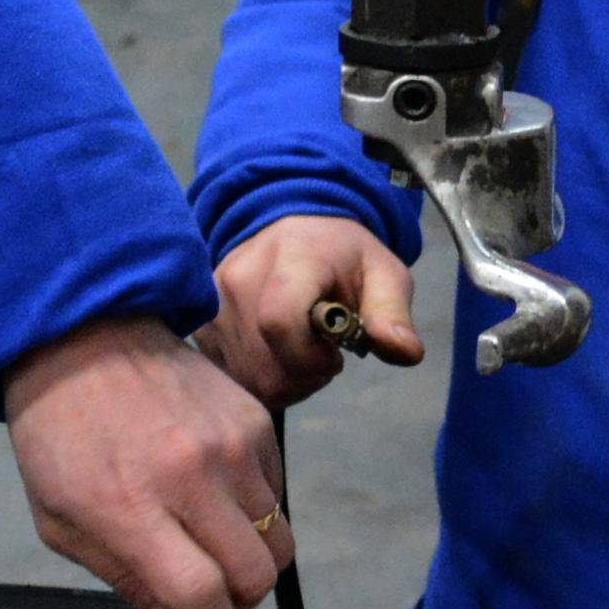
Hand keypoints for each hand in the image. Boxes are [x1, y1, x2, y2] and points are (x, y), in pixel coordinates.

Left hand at [1, 313, 287, 608]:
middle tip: (206, 594)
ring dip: (249, 557)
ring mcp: (232, 446)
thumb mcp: (62, 524)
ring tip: (209, 541)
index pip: (202, 600)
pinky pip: (277, 493)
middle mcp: (193, 478)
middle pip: (257, 578)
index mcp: (132, 509)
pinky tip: (212, 493)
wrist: (80, 334)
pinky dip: (253, 510)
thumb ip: (126, 580)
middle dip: (236, 603)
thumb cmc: (58, 435)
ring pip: (278, 540)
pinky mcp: (256, 420)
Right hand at [205, 213, 421, 408]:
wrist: (293, 228)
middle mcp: (240, 277)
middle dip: (304, 377)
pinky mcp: (203, 324)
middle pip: (266, 364)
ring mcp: (215, 303)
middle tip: (323, 355)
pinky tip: (277, 355)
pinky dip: (260, 376)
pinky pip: (231, 374)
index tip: (334, 355)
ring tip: (301, 353)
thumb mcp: (384, 275)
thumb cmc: (343, 256)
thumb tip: (406, 353)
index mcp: (291, 258)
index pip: (280, 322)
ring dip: (283, 380)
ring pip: (248, 377)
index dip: (311, 357)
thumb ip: (392, 314)